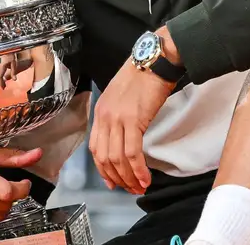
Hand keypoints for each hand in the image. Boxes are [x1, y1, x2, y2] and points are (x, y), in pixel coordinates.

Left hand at [89, 57, 175, 194]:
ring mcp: (117, 118)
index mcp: (100, 112)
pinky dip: (138, 169)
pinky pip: (132, 153)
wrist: (154, 60)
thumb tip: (124, 138)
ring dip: (129, 178)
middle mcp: (104, 117)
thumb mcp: (121, 97)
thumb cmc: (142, 76)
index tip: (113, 181)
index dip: (103, 169)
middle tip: (130, 189)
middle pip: (104, 158)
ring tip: (139, 187)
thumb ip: (118, 117)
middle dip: (117, 178)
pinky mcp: (133, 120)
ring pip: (117, 159)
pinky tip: (145, 178)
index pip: (95, 148)